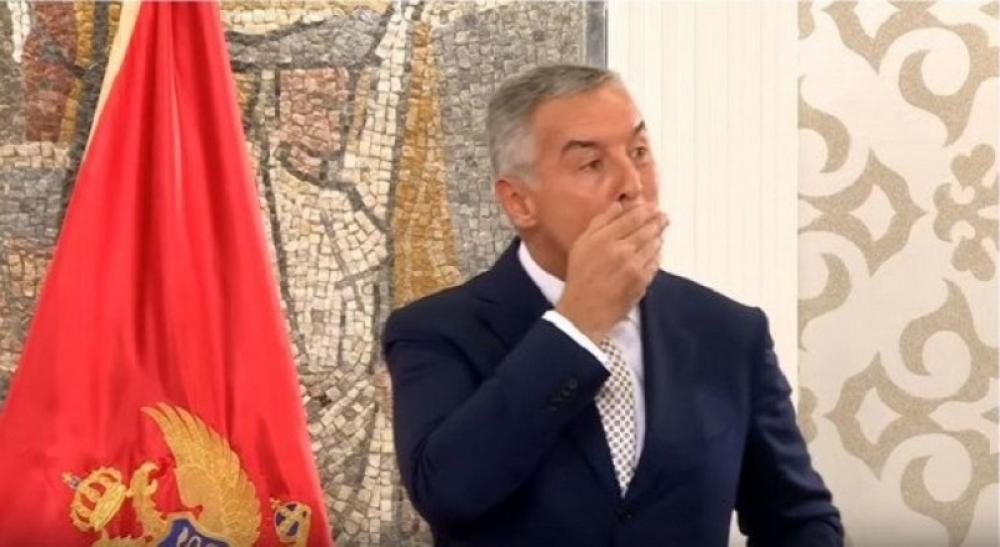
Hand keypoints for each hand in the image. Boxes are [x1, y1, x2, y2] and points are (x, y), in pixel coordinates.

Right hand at [555, 201, 667, 341]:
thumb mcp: (582, 245)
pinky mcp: (642, 280)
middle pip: (647, 229)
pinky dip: (657, 254)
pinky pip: (655, 262)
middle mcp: (620, 250)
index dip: (645, 210)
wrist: (584, 310)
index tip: (652, 207)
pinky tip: (656, 251)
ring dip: (658, 236)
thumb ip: (600, 222)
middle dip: (657, 221)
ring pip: (654, 244)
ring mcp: (633, 266)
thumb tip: (618, 205)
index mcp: (603, 238)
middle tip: (664, 217)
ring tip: (661, 231)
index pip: (632, 217)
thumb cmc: (581, 277)